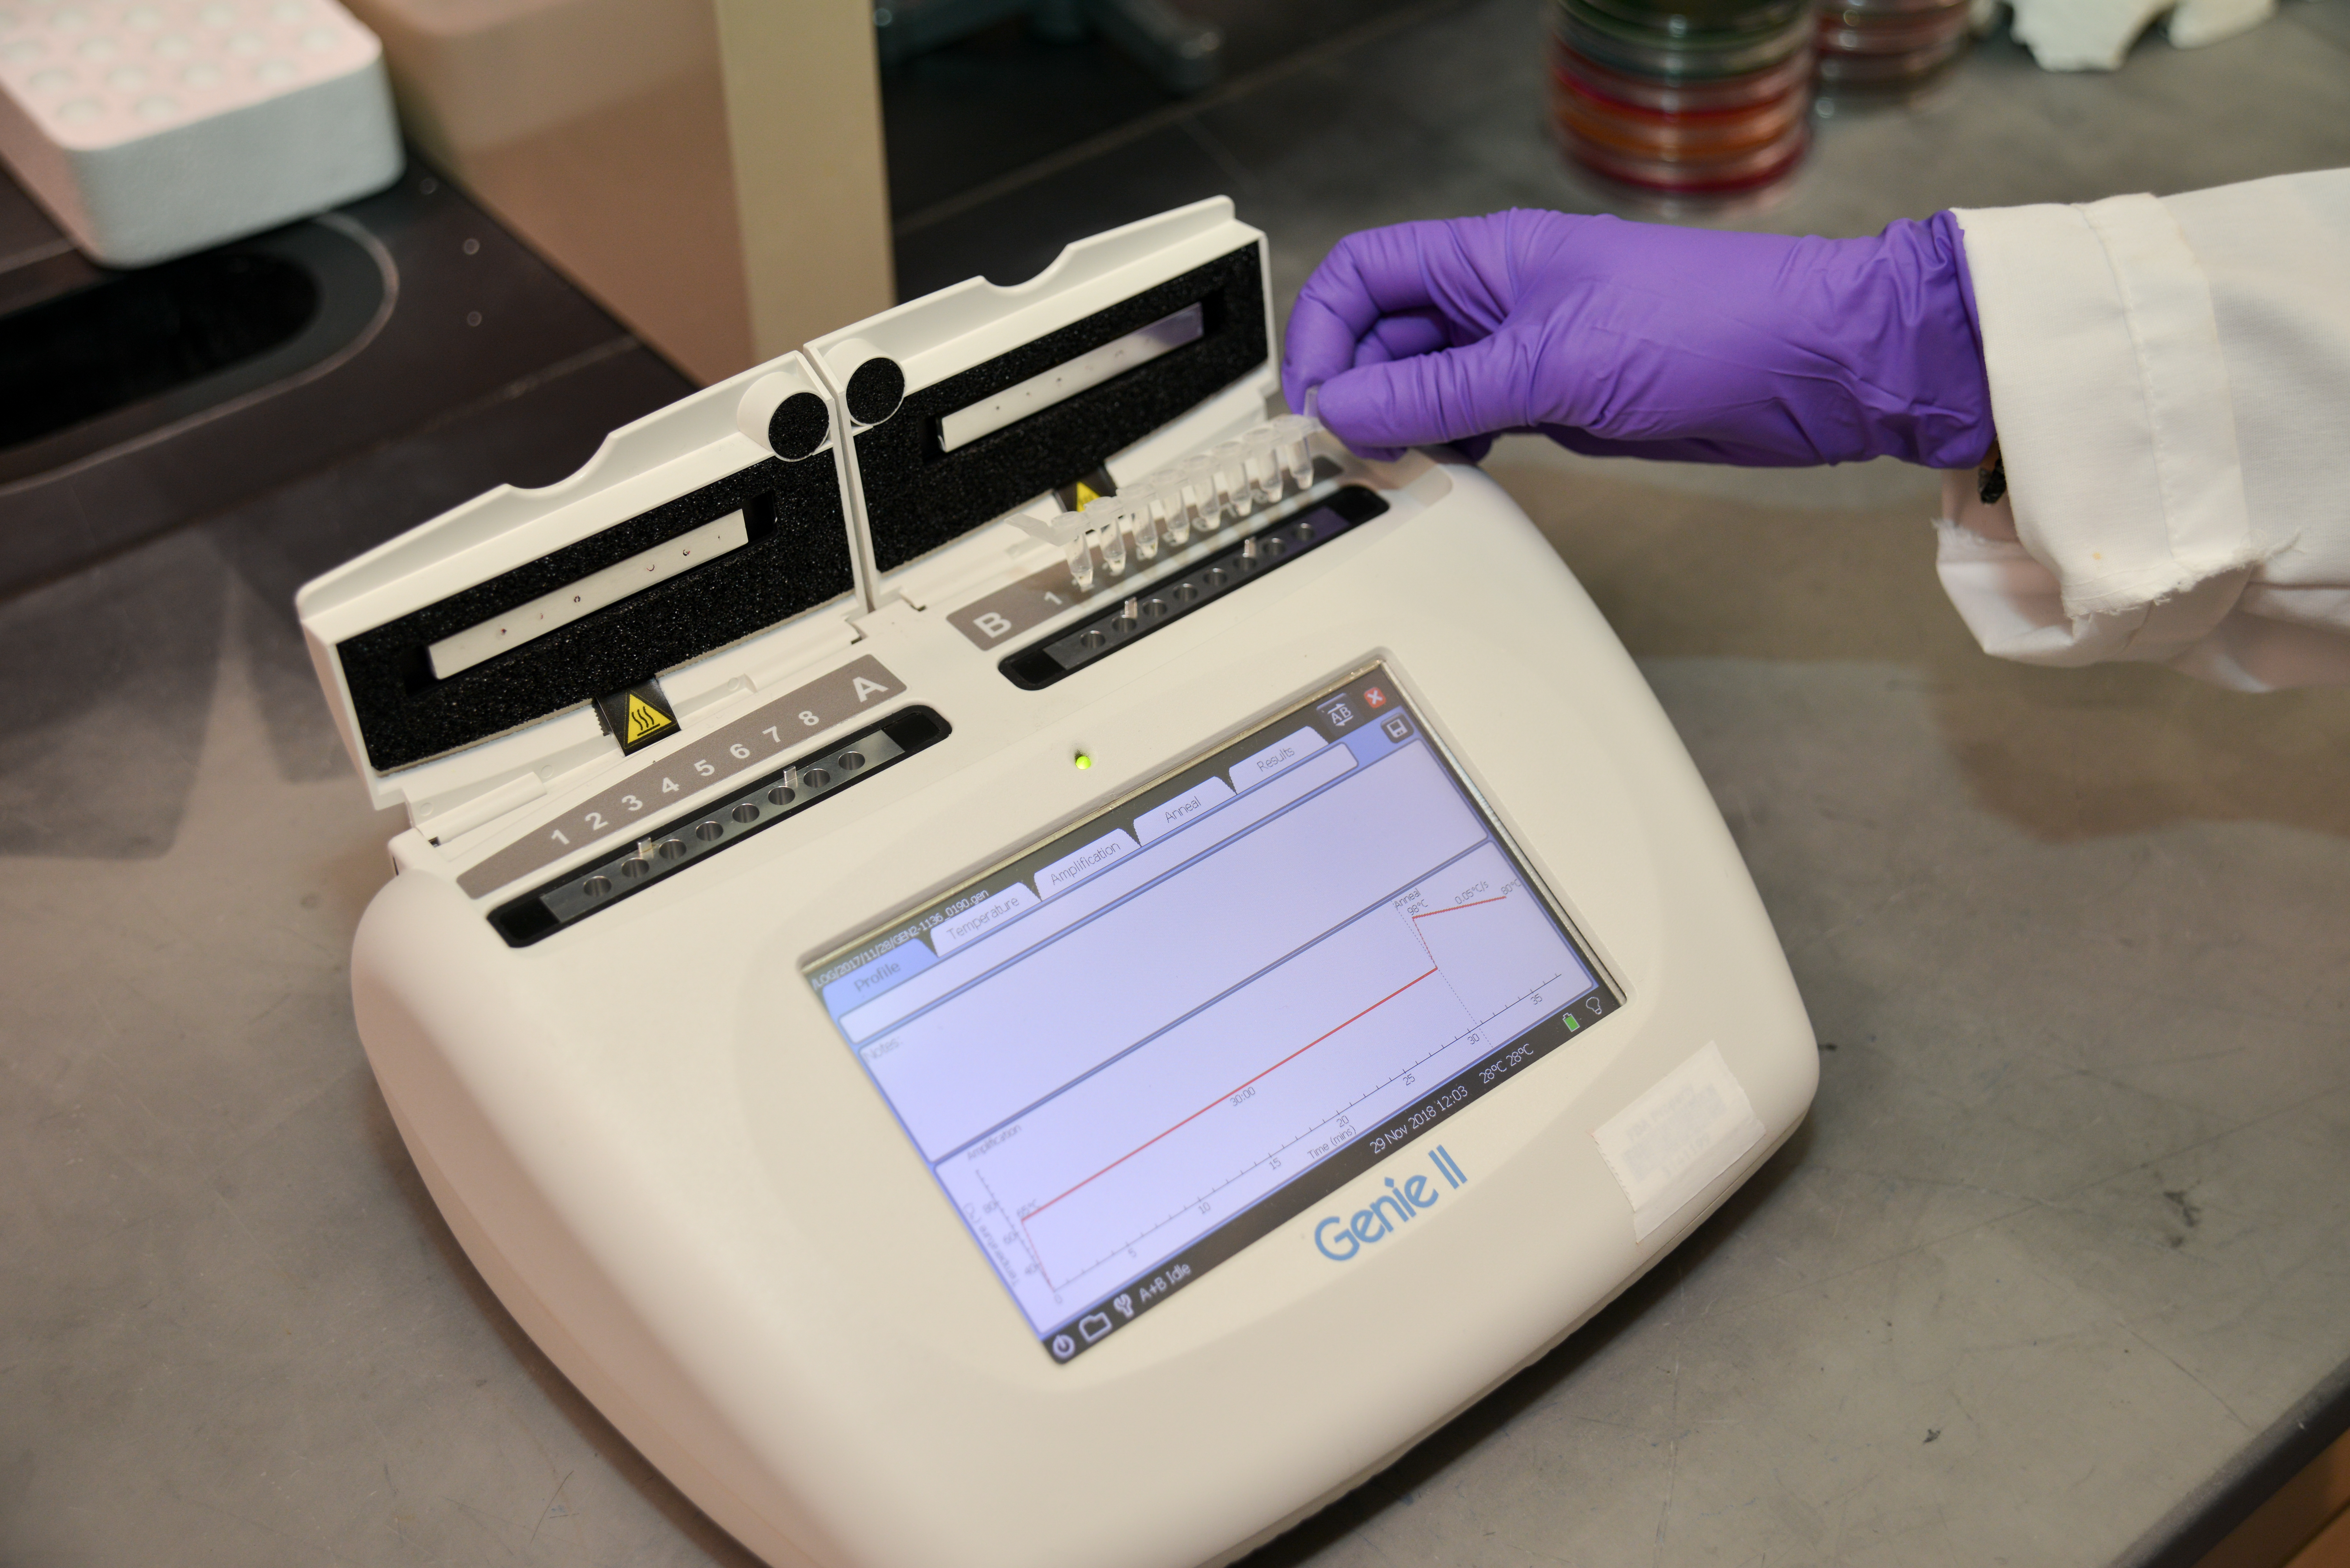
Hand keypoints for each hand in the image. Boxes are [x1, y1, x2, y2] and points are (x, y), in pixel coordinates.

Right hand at [1282, 209, 1993, 468]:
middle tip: (1345, 455)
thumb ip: (1439, 391)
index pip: (1365, 275)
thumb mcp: (1549, 364)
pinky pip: (1474, 418)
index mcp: (1488, 259)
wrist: (1813, 365)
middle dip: (1354, 390)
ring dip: (1398, 425)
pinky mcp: (1559, 396)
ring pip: (1426, 384)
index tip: (1314, 400)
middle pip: (1386, 335)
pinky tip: (1448, 473)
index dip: (1322, 332)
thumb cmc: (1706, 328)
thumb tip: (1342, 406)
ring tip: (1392, 470)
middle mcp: (1500, 298)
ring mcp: (1529, 348)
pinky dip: (1449, 446)